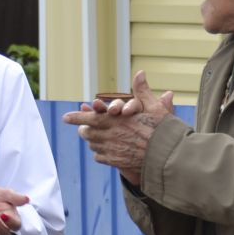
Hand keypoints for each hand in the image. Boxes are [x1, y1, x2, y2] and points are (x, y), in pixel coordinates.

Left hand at [60, 71, 174, 185]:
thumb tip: (140, 72)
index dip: (76, 117)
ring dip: (92, 141)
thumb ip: (143, 91)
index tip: (65, 117)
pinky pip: (100, 157)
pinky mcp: (116, 162)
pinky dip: (100, 153)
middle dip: (84, 129)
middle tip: (83, 128)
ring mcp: (112, 150)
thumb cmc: (163, 132)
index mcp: (116, 121)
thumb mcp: (154, 108)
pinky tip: (106, 151)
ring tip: (95, 138)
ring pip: (93, 146)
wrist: (167, 158)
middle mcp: (110, 136)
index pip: (90, 117)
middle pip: (88, 133)